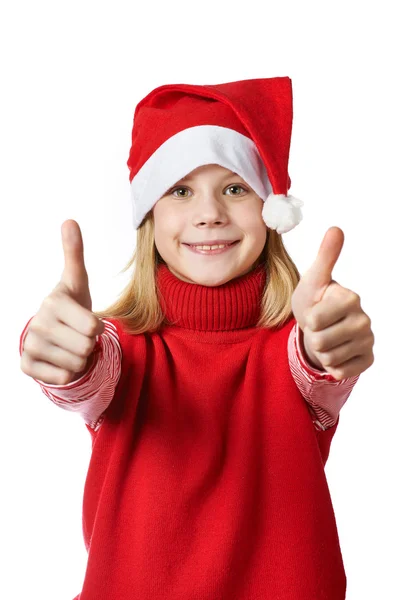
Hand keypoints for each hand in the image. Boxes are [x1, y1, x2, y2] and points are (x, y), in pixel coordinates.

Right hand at [20, 220, 104, 384]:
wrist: (52, 333)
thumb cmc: (71, 306)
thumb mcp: (76, 280)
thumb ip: (74, 253)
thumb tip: (69, 220)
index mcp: (53, 302)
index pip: (93, 327)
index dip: (96, 327)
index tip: (84, 320)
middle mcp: (37, 323)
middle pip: (86, 347)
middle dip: (88, 344)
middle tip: (77, 334)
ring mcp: (29, 346)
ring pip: (77, 364)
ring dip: (79, 359)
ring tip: (70, 345)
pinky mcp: (26, 366)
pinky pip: (64, 378)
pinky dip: (67, 372)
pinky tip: (60, 359)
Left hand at [291, 226, 374, 379]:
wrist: (319, 327)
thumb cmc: (314, 300)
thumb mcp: (313, 280)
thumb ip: (325, 256)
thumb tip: (336, 228)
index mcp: (350, 298)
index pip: (314, 321)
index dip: (308, 319)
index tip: (316, 310)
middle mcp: (364, 319)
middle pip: (320, 342)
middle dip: (313, 337)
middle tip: (319, 327)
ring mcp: (367, 341)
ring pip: (328, 358)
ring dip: (321, 351)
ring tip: (326, 337)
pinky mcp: (367, 360)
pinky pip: (340, 372)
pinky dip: (332, 365)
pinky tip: (336, 352)